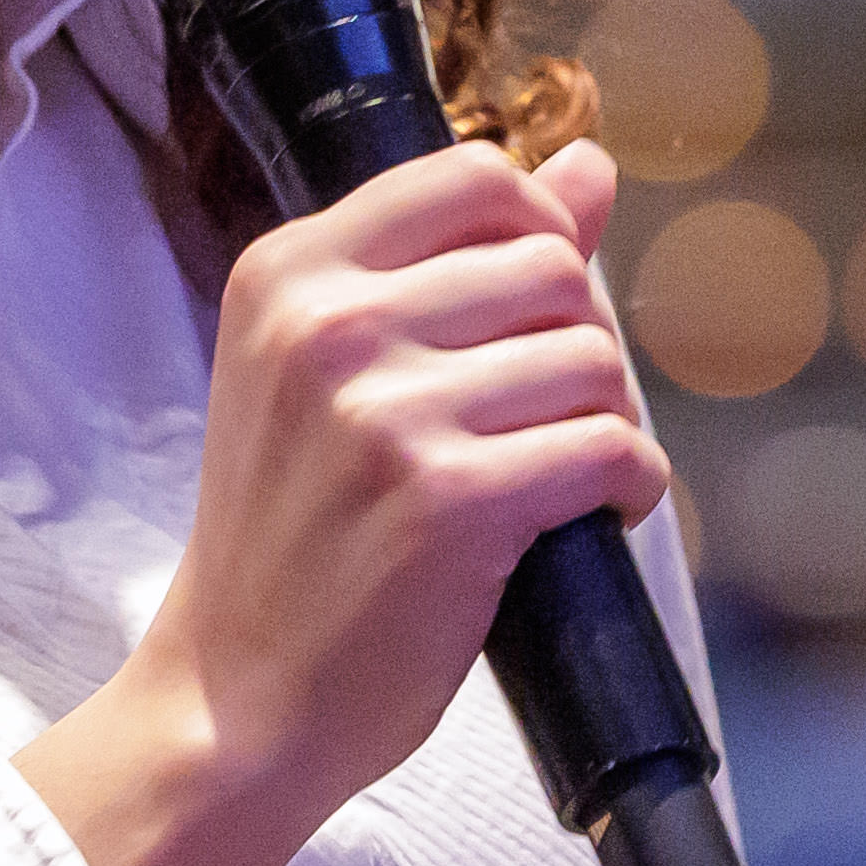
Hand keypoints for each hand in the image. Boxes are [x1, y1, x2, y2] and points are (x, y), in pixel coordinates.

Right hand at [22, 139, 655, 865]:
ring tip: (561, 471)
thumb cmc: (292, 538)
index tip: (533, 313)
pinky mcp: (448, 500)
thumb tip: (591, 168)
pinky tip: (596, 513)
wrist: (236, 698)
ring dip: (606, 419)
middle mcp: (328, 324)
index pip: (474, 175)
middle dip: (579, 338)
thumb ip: (454, 264)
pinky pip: (609, 449)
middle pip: (550, 265)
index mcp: (288, 273)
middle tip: (548, 413)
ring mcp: (384, 412)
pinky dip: (629, 484)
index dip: (540, 234)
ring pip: (591, 358)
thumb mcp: (330, 374)